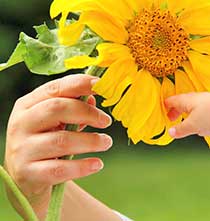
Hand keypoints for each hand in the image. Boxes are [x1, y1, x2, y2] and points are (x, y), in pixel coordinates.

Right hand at [4, 74, 112, 219]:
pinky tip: (97, 164)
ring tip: (107, 142)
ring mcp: (23, 149)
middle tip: (107, 121)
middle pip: (57, 109)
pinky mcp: (28, 173)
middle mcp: (22, 123)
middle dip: (87, 112)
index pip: (55, 88)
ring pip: (62, 141)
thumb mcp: (54, 121)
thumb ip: (72, 107)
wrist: (25, 176)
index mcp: (28, 104)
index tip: (102, 85)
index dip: (80, 84)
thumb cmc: (45, 140)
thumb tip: (92, 98)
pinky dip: (82, 166)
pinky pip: (60, 169)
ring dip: (91, 141)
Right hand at [165, 92, 209, 140]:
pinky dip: (198, 119)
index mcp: (191, 99)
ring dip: (188, 115)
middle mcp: (200, 99)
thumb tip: (170, 132)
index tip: (162, 108)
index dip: (167, 104)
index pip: (175, 99)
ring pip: (195, 108)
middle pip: (185, 103)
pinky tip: (200, 127)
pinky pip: (204, 114)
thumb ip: (180, 129)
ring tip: (184, 122)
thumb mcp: (192, 125)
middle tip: (171, 118)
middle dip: (177, 110)